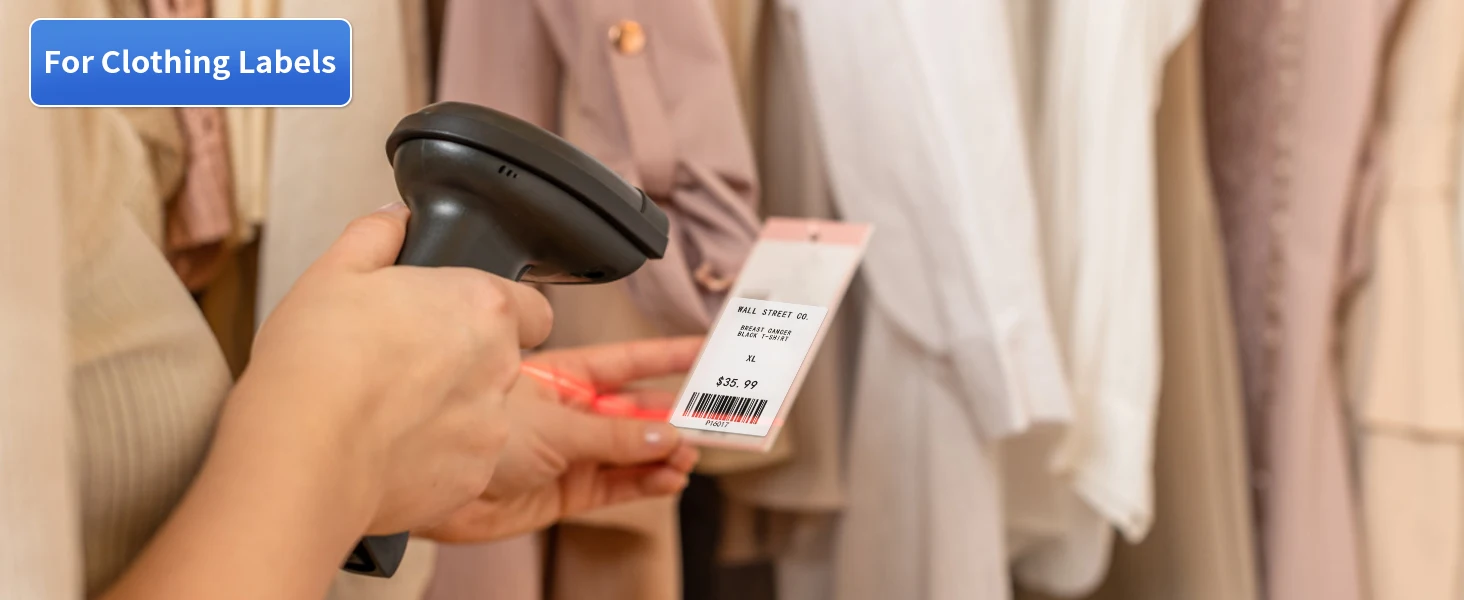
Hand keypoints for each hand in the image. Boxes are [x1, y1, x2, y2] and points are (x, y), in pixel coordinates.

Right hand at [223, 201, 553, 536]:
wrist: (305, 453)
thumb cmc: (318, 361)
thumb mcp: (335, 272)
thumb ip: (377, 235)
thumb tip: (395, 220)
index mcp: (482, 306)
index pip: (531, 307)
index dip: (496, 311)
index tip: (457, 318)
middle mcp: (500, 367)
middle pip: (500, 361)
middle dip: (461, 362)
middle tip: (402, 363)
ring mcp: (491, 427)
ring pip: (481, 415)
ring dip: (447, 411)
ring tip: (385, 411)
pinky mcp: (472, 479)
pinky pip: (460, 462)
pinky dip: (433, 457)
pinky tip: (385, 449)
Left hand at [416, 337, 703, 542]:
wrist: (426, 481)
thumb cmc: (465, 428)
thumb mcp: (555, 424)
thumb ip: (613, 433)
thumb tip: (664, 432)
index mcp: (564, 376)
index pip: (629, 361)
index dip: (669, 356)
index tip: (706, 351)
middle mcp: (571, 413)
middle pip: (638, 410)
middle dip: (676, 414)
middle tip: (715, 418)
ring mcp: (570, 453)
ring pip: (632, 451)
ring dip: (663, 454)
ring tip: (687, 455)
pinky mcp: (565, 492)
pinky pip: (617, 486)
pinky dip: (646, 484)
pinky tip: (667, 478)